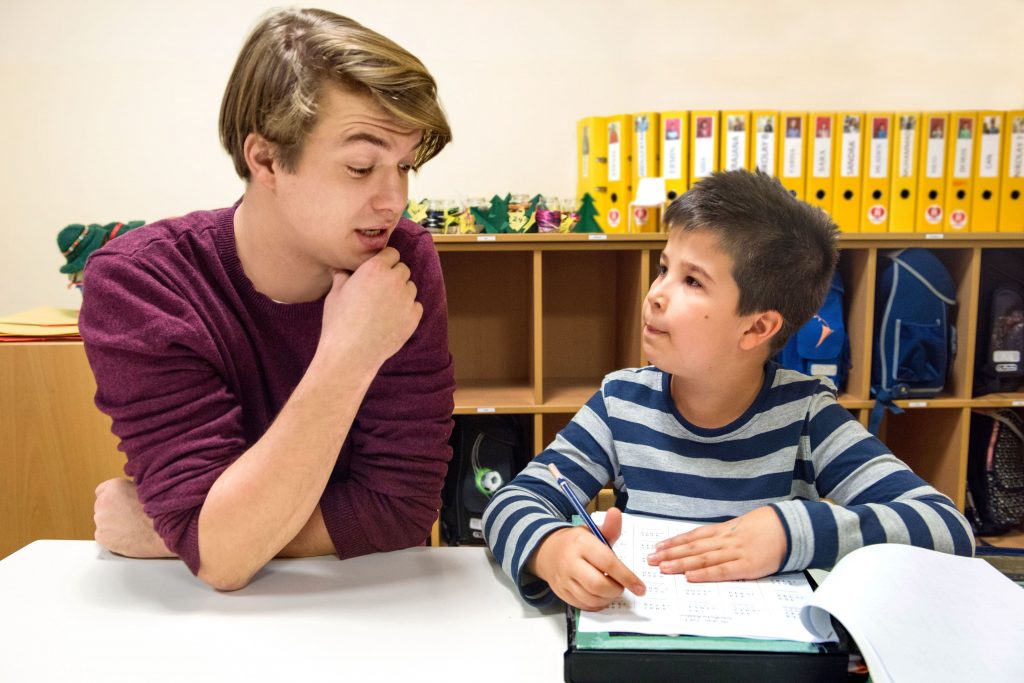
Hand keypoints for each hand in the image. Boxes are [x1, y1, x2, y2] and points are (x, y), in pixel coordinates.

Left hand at [94, 478, 174, 557]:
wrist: (165, 530)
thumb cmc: (160, 509)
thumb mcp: (147, 488)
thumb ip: (132, 487)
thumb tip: (129, 489)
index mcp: (114, 487)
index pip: (103, 489)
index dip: (115, 496)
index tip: (122, 501)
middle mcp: (103, 502)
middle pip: (102, 505)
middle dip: (113, 509)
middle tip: (130, 514)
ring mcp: (101, 521)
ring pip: (103, 521)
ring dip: (112, 523)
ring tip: (131, 526)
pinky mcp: (101, 537)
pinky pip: (104, 535)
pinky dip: (112, 536)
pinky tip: (128, 535)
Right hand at [319, 247, 422, 371]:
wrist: (351, 353)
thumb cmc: (339, 322)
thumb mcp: (335, 294)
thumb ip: (342, 277)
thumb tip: (341, 269)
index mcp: (375, 269)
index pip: (391, 253)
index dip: (385, 261)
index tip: (378, 271)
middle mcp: (394, 280)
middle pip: (403, 269)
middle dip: (394, 276)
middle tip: (380, 290)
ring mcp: (406, 299)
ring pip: (411, 287)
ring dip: (402, 292)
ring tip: (386, 306)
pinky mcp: (414, 317)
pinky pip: (416, 306)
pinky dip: (408, 310)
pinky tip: (393, 319)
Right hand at [528, 508, 645, 610]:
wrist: (547, 551)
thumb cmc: (577, 542)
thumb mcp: (592, 531)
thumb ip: (609, 528)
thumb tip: (616, 513)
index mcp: (581, 543)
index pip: (608, 562)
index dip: (627, 577)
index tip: (640, 587)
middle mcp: (570, 562)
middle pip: (598, 585)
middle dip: (616, 589)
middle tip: (621, 586)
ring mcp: (564, 579)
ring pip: (591, 598)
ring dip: (607, 598)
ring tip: (611, 590)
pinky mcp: (561, 593)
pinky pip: (583, 605)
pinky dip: (596, 604)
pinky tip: (600, 596)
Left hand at [646, 506, 785, 581]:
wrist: (790, 527)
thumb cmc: (766, 526)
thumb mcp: (740, 526)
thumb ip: (722, 535)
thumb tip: (701, 542)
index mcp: (723, 530)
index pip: (693, 536)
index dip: (674, 542)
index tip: (657, 546)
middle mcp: (725, 540)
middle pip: (692, 547)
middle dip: (670, 554)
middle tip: (651, 559)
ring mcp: (735, 553)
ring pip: (702, 558)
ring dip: (680, 563)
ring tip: (663, 567)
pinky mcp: (747, 566)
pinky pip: (722, 571)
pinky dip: (705, 574)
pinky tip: (690, 576)